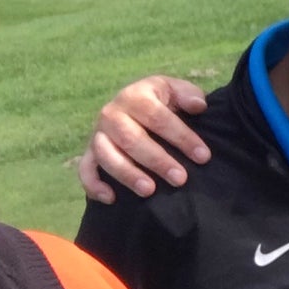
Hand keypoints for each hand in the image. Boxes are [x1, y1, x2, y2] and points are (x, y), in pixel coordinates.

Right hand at [79, 76, 211, 203]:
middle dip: (158, 160)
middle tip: (180, 179)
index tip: (203, 156)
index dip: (182, 137)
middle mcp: (111, 114)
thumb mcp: (175, 90)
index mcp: (135, 95)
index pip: (158, 117)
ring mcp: (98, 134)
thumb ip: (188, 94)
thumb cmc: (160, 101)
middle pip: (132, 139)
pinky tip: (111, 199)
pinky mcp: (89, 152)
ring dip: (127, 174)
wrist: (133, 105)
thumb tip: (198, 105)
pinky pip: (85, 170)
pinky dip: (94, 185)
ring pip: (107, 155)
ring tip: (149, 191)